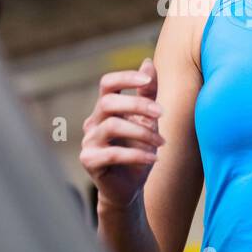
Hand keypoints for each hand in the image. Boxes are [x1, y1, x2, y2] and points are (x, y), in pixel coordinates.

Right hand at [78, 57, 164, 210]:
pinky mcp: (89, 161)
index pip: (107, 83)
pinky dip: (137, 154)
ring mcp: (88, 142)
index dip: (125, 78)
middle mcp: (93, 122)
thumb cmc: (138, 151)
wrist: (130, 188)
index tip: (147, 80)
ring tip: (161, 143)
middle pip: (108, 102)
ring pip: (112, 126)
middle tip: (162, 114)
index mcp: (105, 109)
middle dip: (138, 105)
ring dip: (142, 132)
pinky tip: (153, 159)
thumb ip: (147, 94)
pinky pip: (112, 153)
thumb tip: (147, 63)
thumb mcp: (148, 120)